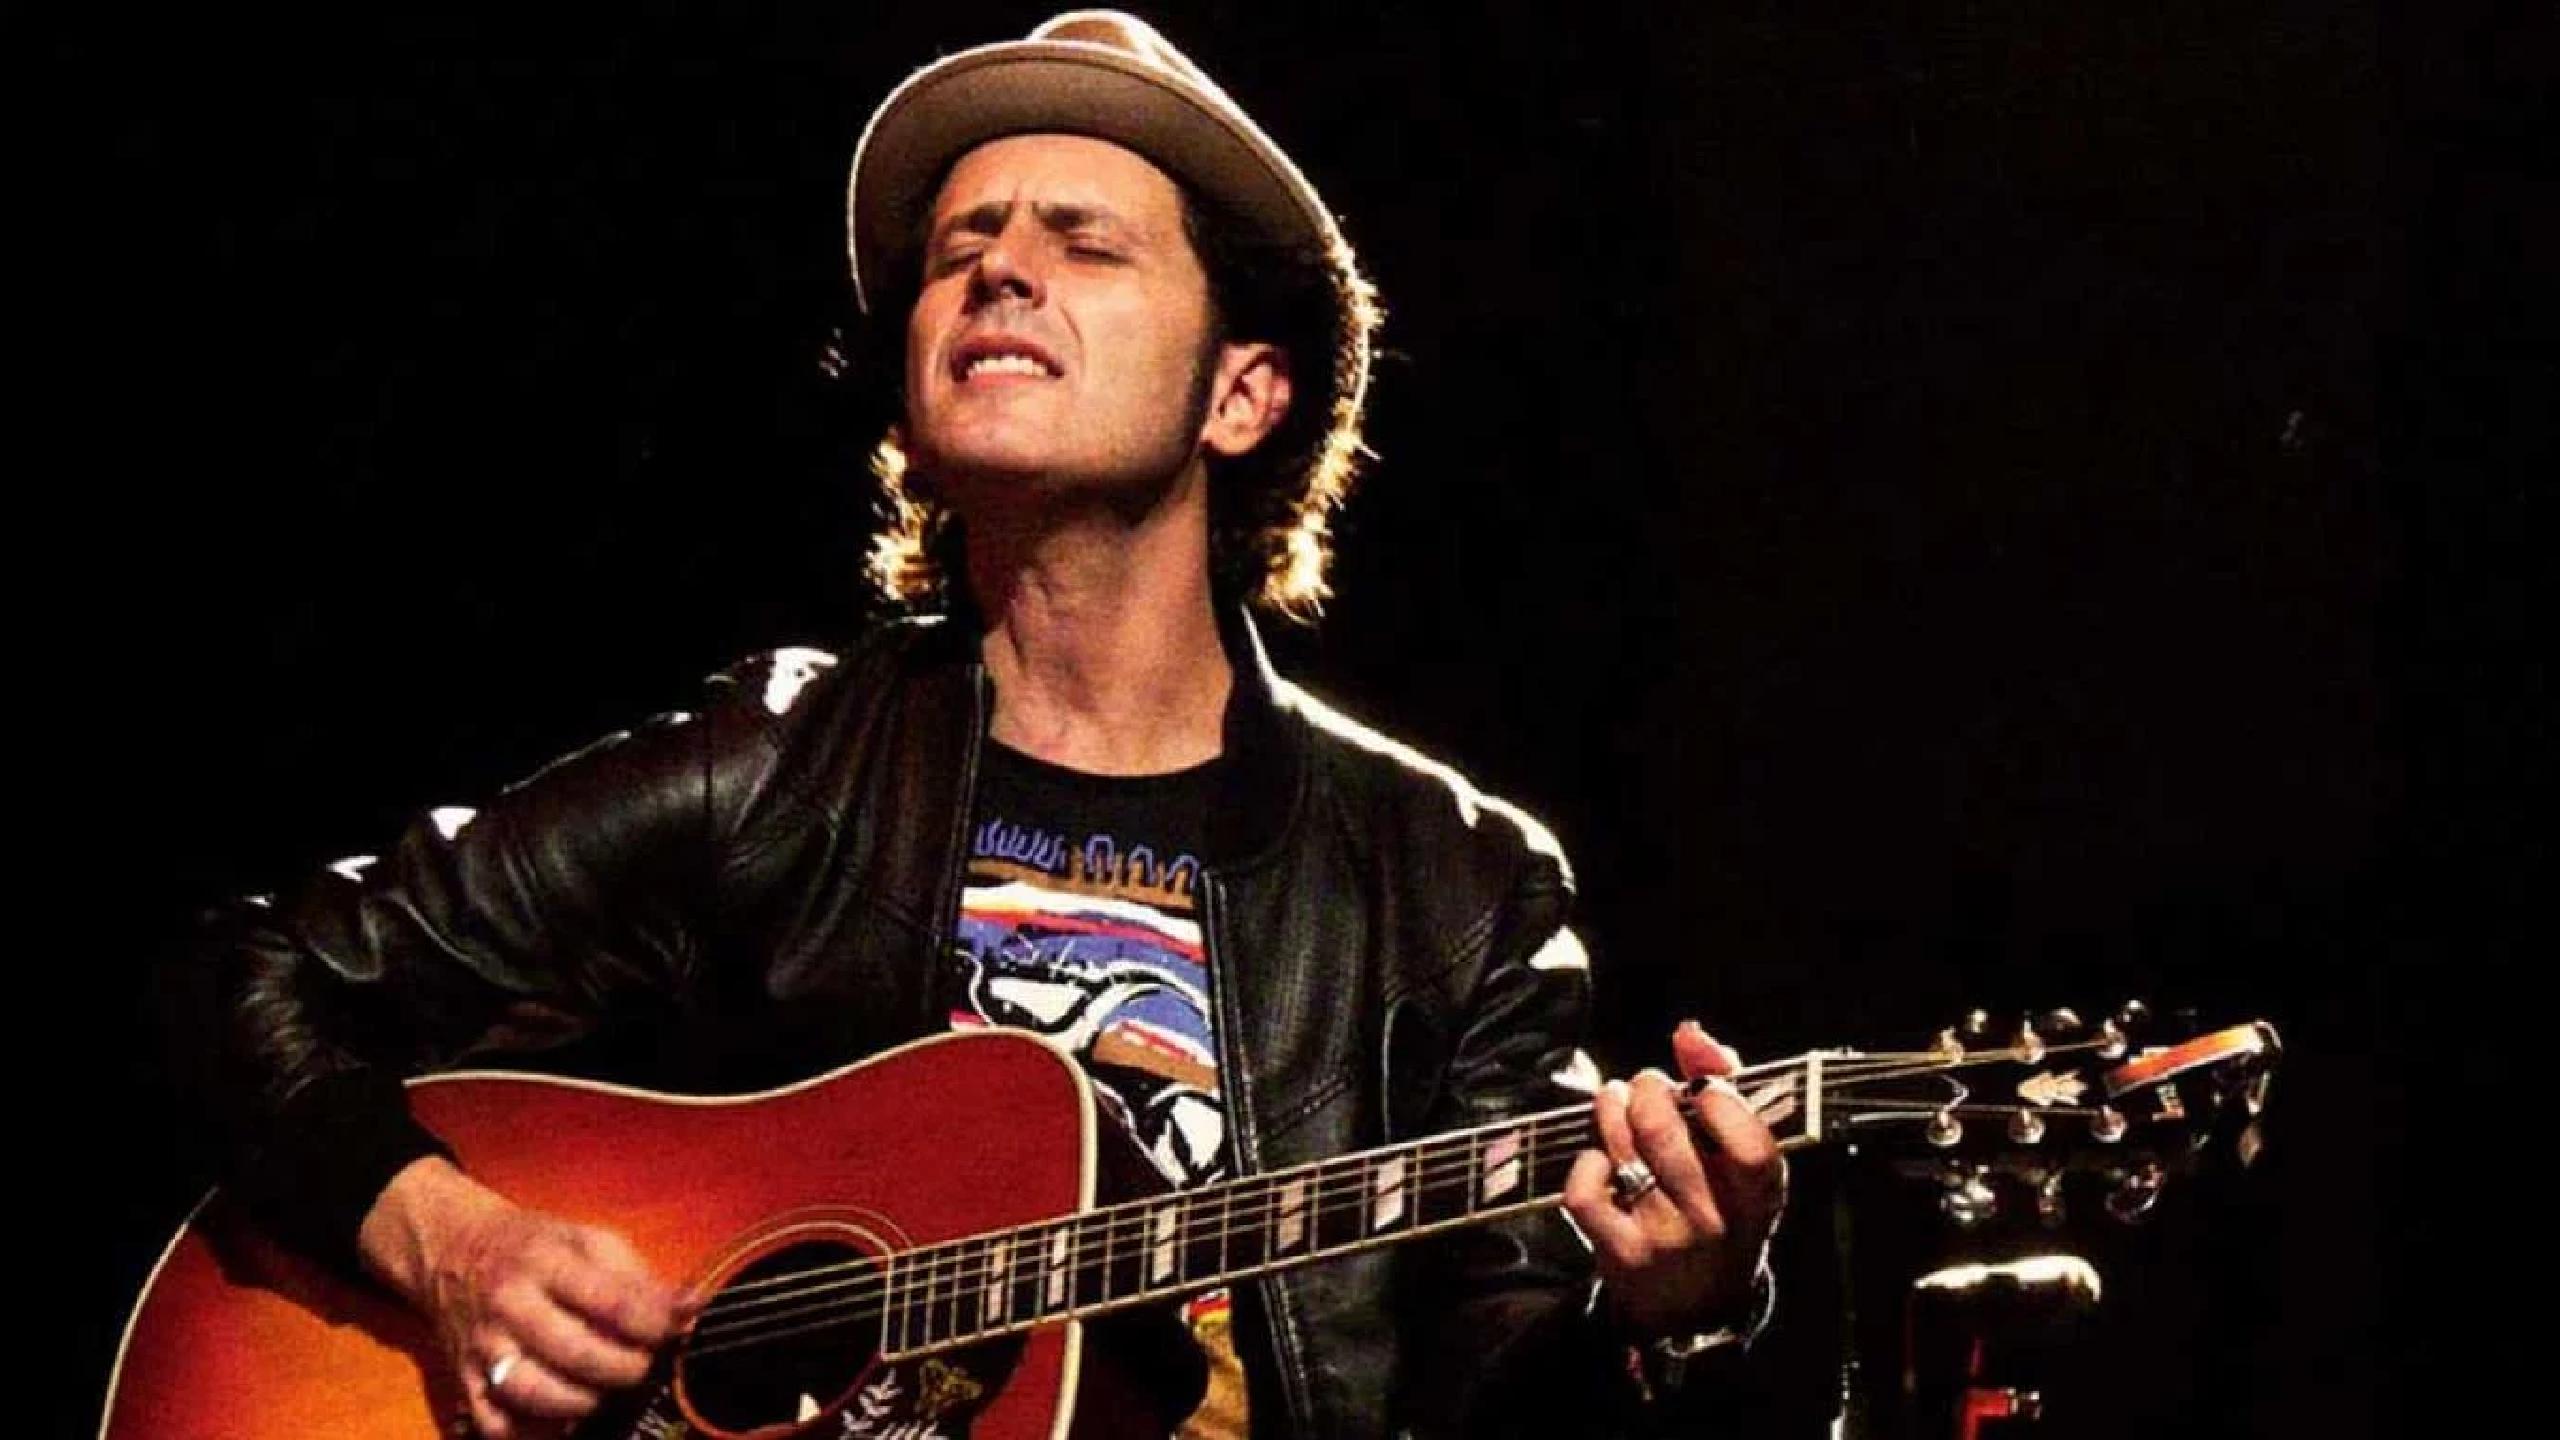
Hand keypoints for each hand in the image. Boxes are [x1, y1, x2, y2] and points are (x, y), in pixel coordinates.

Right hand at [359, 1158, 697, 1437]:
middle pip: (575, 1354)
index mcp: (545, 1262)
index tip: (676, 1331)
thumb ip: (636, 1276)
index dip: (651, 1324)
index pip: (608, 1300)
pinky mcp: (463, 1379)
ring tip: (607, 1391)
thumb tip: (688, 1309)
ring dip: (584, 1402)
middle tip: (646, 1367)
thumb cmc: (532, 1246)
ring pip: (535, 1393)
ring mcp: (483, 1347)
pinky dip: (531, 1430)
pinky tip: (559, 1417)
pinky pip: (496, 1422)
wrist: (450, 1249)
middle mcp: (510, 1305)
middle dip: (625, 1369)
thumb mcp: (585, 1238)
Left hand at [1562, 1021, 1785, 1337]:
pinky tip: (1599, 1158)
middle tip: (1646, 1086)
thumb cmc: (1719, 1204)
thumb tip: (1688, 1033)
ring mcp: (1666, 1240)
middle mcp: (1716, 1221)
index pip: (1751, 1147)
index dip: (1721, 1103)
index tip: (1702, 1088)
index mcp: (1759, 1196)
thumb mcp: (1739, 1158)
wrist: (1693, 1305)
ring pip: (1622, 1150)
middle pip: (1664, 1133)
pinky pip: (1586, 1191)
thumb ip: (1724, 1084)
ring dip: (1611, 1109)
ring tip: (1615, 1100)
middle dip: (1647, 1089)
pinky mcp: (1621, 1254)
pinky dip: (1586, 1162)